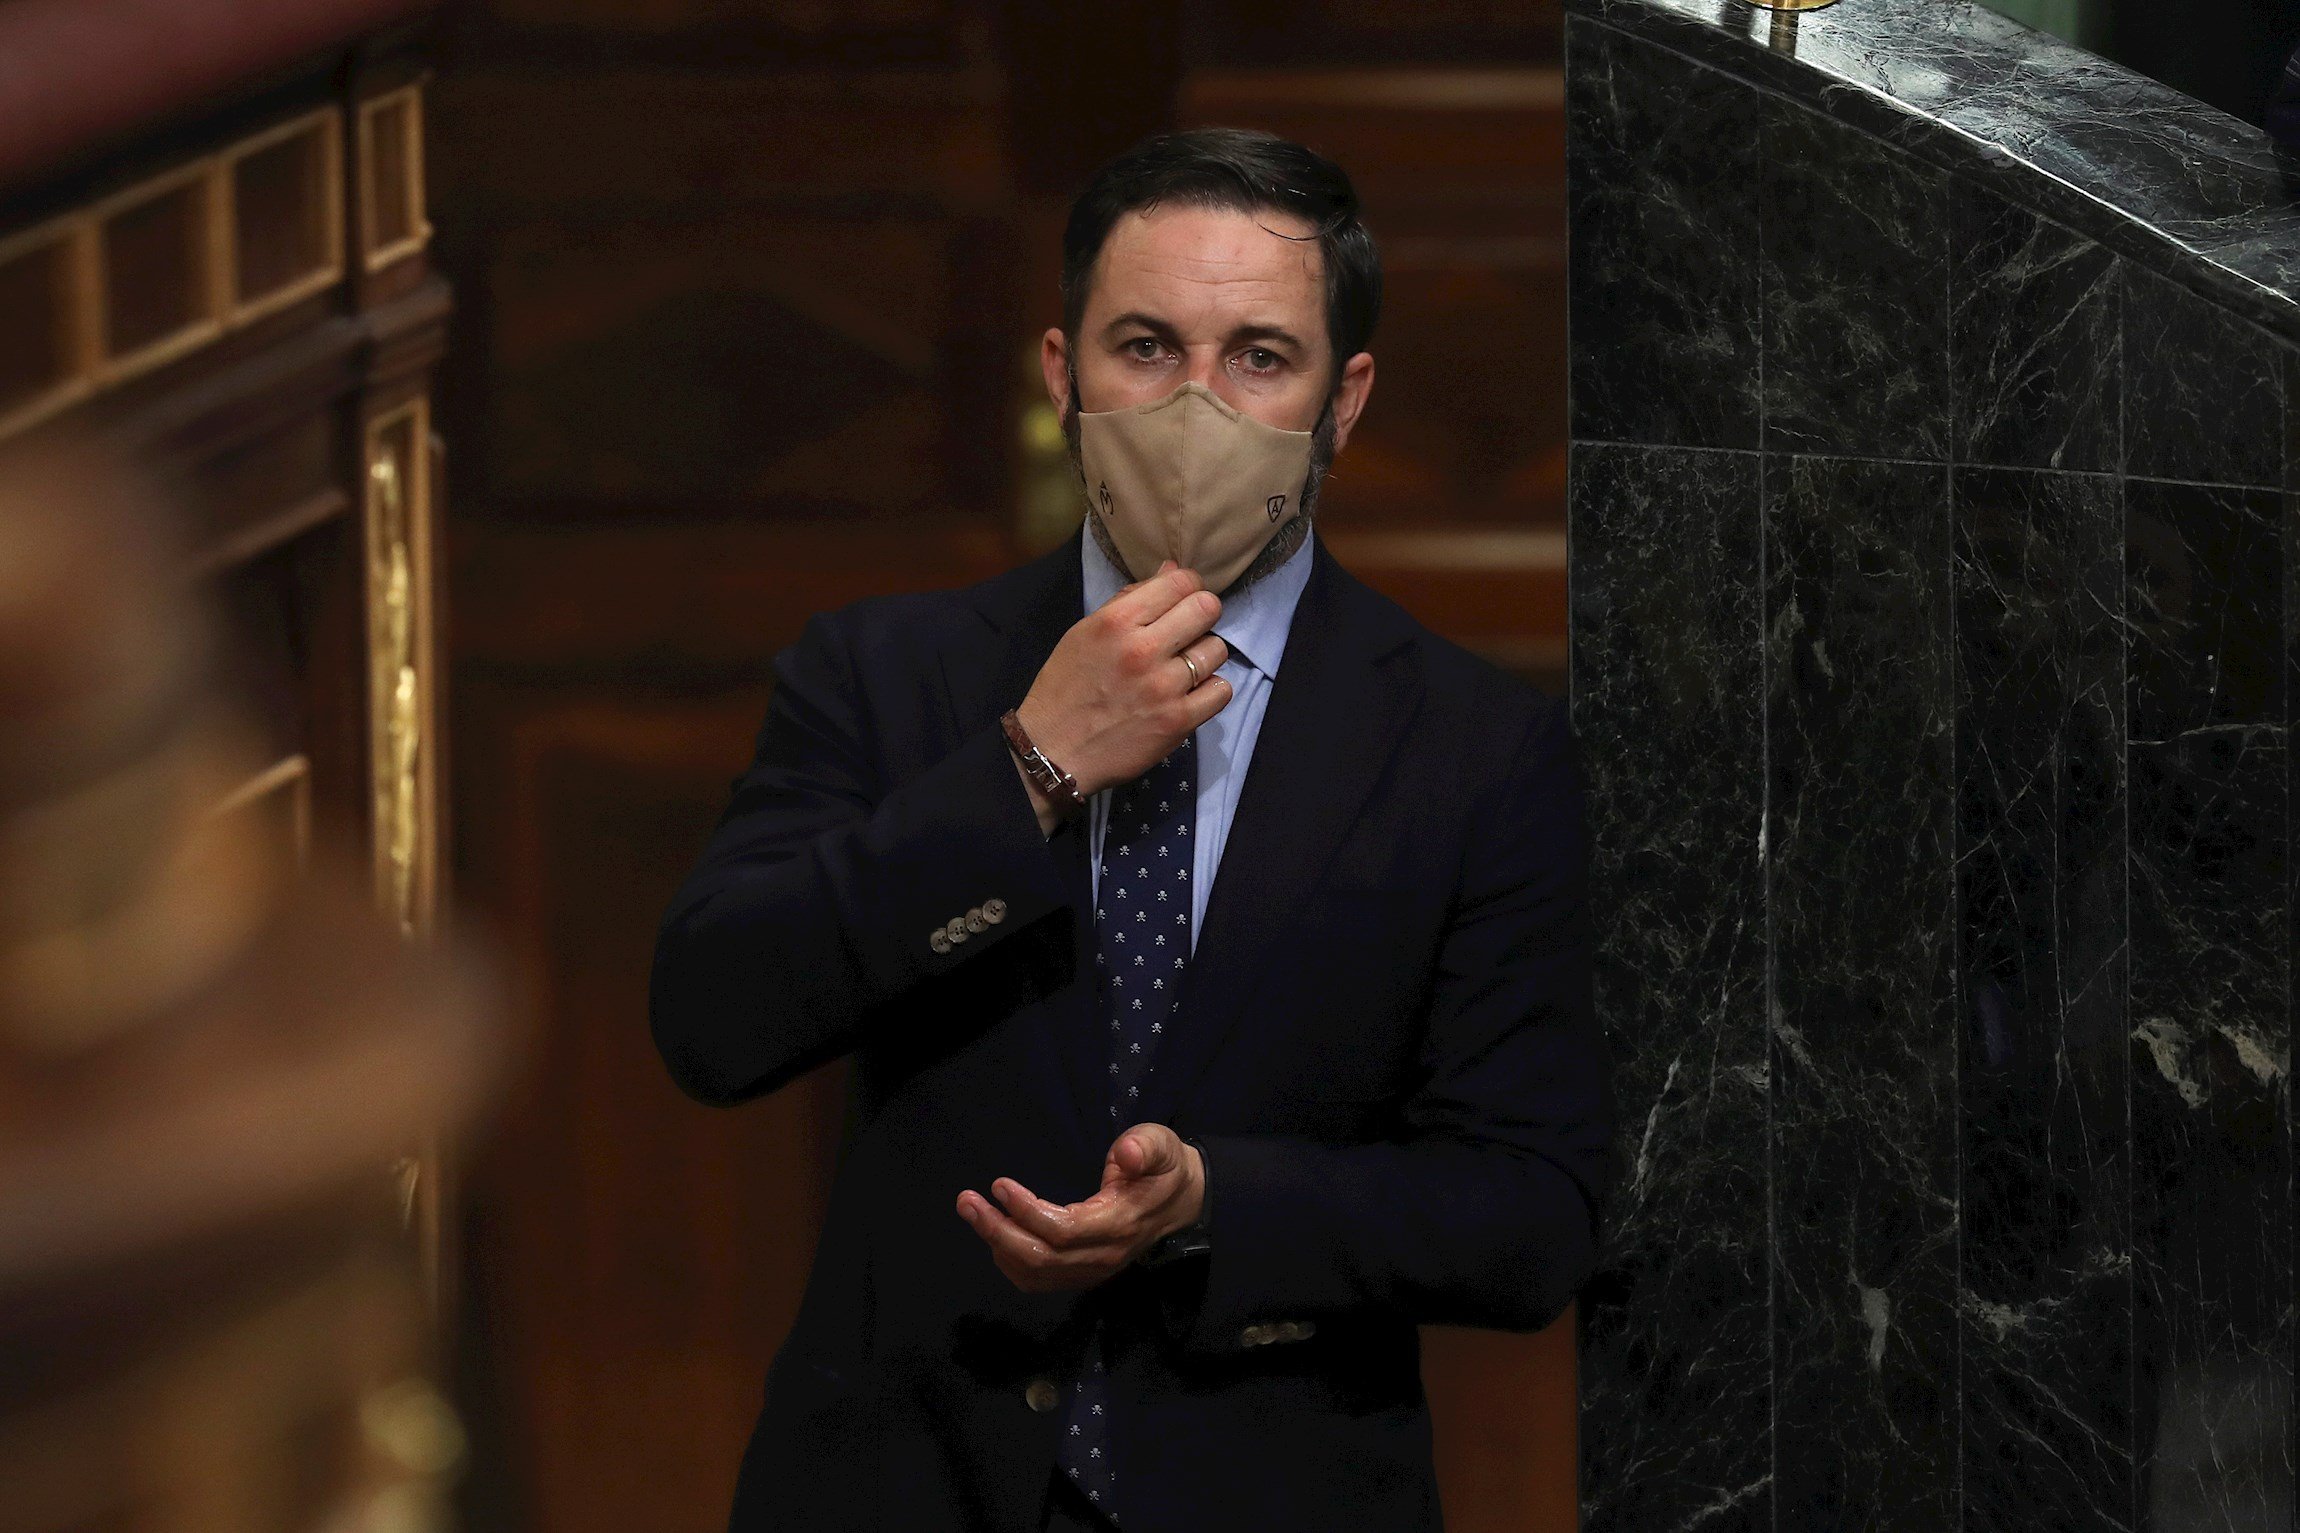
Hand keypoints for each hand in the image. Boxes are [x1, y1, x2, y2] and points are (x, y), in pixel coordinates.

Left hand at [955, 1124, 1204, 1292]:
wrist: (1182, 1203)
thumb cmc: (1165, 1169)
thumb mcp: (1162, 1146)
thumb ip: (1145, 1148)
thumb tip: (1127, 1155)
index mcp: (1119, 1225)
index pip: (1064, 1230)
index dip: (1027, 1211)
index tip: (999, 1185)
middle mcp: (1103, 1257)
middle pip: (1041, 1258)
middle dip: (998, 1231)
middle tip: (967, 1201)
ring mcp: (1092, 1271)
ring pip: (1035, 1273)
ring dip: (997, 1245)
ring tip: (972, 1211)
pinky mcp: (1082, 1275)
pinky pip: (1038, 1280)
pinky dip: (1010, 1261)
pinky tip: (995, 1234)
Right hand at [1011, 562, 1231, 832]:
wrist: (1053, 751)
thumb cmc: (1064, 688)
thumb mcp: (1084, 633)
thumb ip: (1129, 600)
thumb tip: (1172, 570)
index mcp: (1117, 621)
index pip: (1180, 582)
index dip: (1188, 586)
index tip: (1183, 599)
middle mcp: (1143, 649)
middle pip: (1207, 609)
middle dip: (1202, 615)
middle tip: (1188, 631)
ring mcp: (1164, 686)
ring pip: (1217, 650)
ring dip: (1204, 656)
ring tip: (1184, 668)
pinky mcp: (1178, 721)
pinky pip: (1221, 691)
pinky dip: (1210, 691)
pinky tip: (1190, 694)